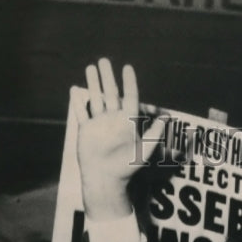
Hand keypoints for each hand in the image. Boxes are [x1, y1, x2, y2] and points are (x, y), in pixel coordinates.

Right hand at [76, 58, 167, 221]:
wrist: (106, 181)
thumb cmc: (126, 169)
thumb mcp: (144, 150)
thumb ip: (154, 133)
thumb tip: (167, 117)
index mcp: (127, 122)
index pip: (129, 97)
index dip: (129, 83)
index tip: (127, 67)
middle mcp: (113, 121)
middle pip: (110, 94)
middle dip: (107, 78)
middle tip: (104, 60)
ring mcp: (99, 125)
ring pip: (95, 99)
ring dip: (93, 84)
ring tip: (90, 67)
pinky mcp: (87, 131)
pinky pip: (81, 113)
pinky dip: (77, 101)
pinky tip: (74, 90)